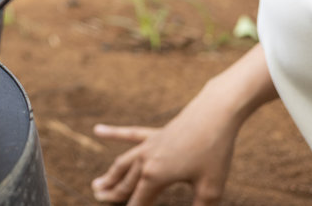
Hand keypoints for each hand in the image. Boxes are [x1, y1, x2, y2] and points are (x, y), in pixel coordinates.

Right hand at [90, 91, 240, 205]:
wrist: (214, 114)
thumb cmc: (214, 153)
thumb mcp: (210, 189)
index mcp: (155, 177)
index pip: (138, 201)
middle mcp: (146, 161)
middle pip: (126, 183)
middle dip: (113, 195)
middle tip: (99, 197)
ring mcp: (148, 146)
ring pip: (123, 164)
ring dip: (110, 176)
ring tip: (97, 184)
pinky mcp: (155, 134)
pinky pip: (129, 135)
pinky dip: (113, 134)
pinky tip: (98, 130)